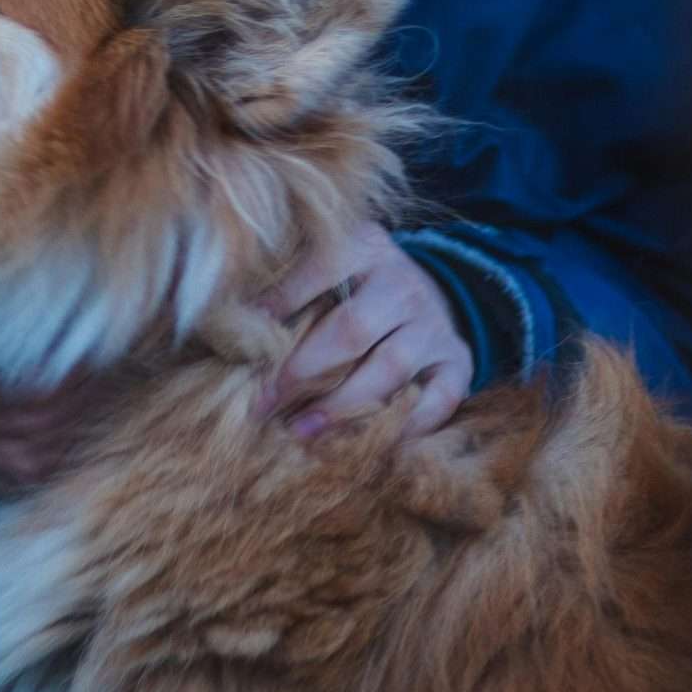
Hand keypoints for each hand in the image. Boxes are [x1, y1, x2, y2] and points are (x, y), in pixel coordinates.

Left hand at [256, 222, 474, 441]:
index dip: (282, 300)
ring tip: (301, 431)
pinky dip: (406, 426)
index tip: (248, 334)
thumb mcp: (330, 266)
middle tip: (263, 405)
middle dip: (302, 372)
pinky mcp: (458, 361)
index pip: (321, 269)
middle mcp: (404, 284)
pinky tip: (370, 445)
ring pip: (389, 370)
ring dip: (341, 406)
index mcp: (366, 247)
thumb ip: (290, 283)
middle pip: (351, 330)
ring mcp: (434, 324)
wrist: (432, 292)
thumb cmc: (358, 288)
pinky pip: (438, 400)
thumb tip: (233, 317)